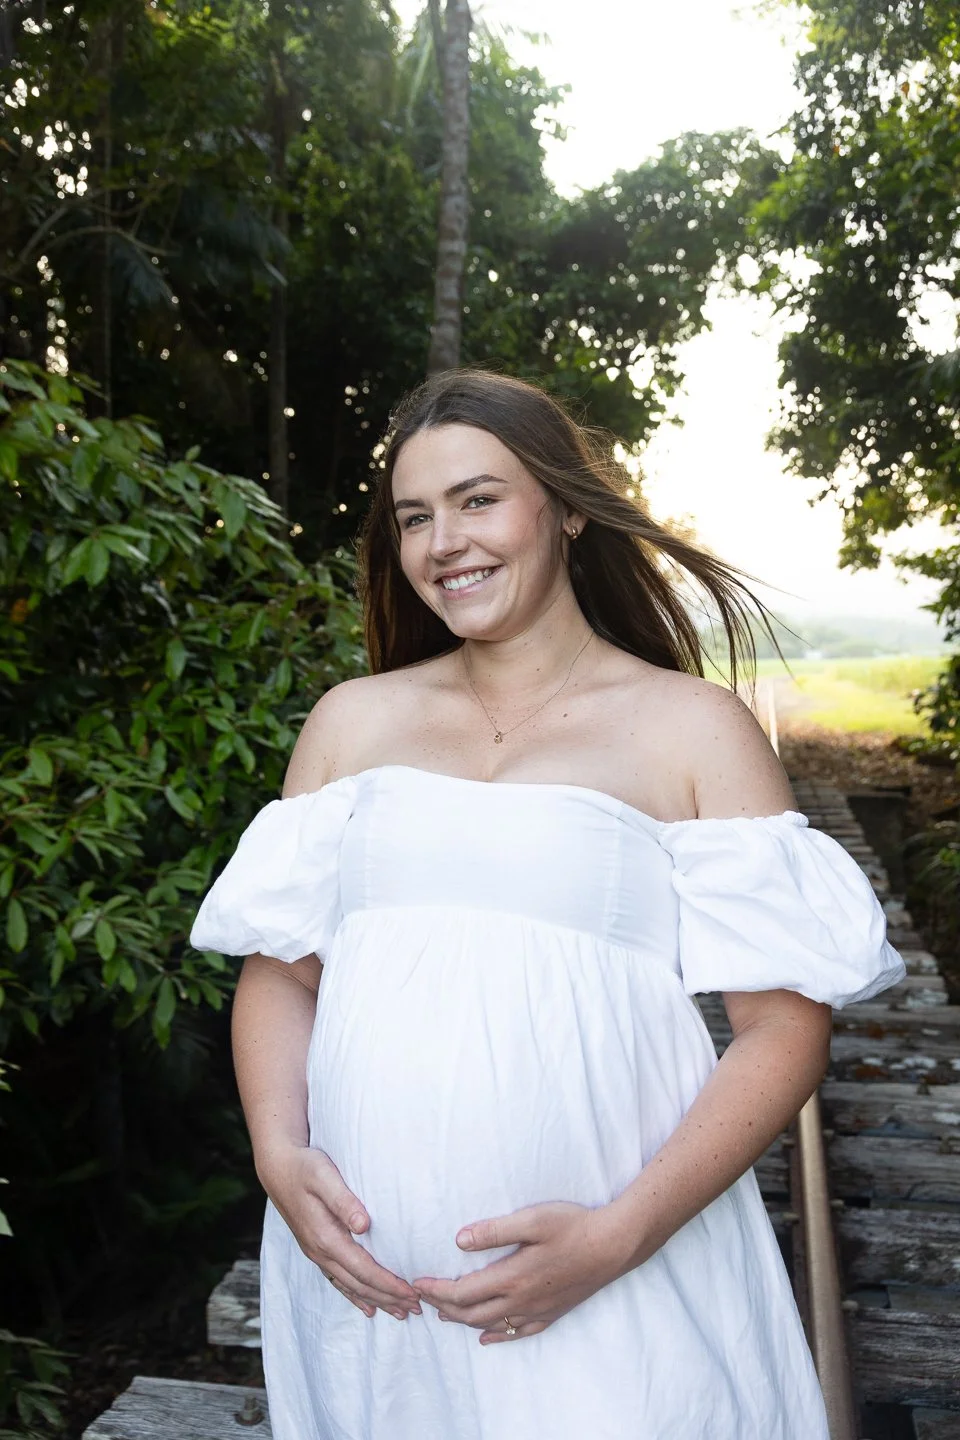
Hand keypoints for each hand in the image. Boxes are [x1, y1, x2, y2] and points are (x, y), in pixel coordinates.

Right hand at [258, 1143, 421, 1321]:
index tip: (412, 1292)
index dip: (389, 1284)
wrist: (278, 1167)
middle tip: (417, 1308)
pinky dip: (355, 1296)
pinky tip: (367, 1306)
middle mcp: (320, 1251)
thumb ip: (344, 1201)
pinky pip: (338, 1280)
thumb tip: (363, 1225)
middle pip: (360, 1284)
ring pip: (350, 1286)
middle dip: (389, 1298)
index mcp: (326, 1237)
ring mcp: (316, 1253)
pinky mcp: (316, 1249)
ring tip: (400, 1312)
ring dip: (376, 1300)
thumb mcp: (324, 1176)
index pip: (364, 1269)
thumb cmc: (305, 1167)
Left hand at [413, 1201, 624, 1343]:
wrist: (613, 1246)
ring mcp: (537, 1311)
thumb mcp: (532, 1219)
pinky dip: (497, 1337)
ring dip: (464, 1322)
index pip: (462, 1292)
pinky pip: (518, 1334)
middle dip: (444, 1307)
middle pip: (471, 1314)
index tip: (417, 1283)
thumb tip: (460, 1240)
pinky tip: (488, 1338)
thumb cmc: (573, 1226)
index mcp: (511, 1277)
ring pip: (491, 1326)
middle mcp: (521, 1301)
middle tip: (424, 1298)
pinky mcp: (552, 1314)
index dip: (436, 1290)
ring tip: (446, 1314)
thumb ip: (494, 1231)